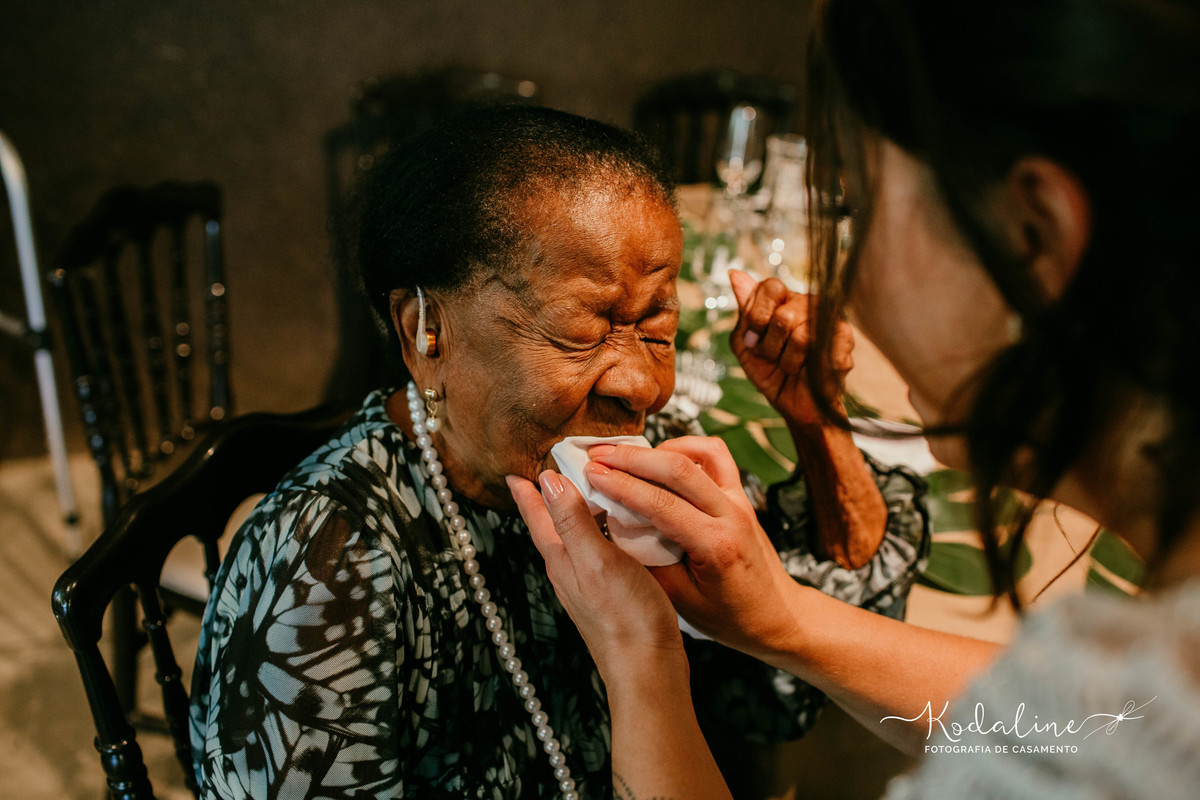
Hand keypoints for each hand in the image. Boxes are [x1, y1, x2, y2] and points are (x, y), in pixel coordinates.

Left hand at [506, 472, 685, 685]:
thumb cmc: (624, 618)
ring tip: (586, 487)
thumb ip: (572, 520)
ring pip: (577, 536)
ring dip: (577, 510)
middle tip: (550, 467)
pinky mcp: (611, 591)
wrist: (648, 668)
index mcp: (561, 559)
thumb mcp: (596, 560)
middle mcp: (570, 569)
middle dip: (550, 495)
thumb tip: (547, 480)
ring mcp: (589, 582)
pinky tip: (619, 526)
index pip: (536, 516)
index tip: (514, 469)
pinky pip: (600, 548)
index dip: (526, 491)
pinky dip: (603, 529)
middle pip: (553, 524)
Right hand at [585, 437, 804, 659]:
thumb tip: (617, 524)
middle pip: (678, 468)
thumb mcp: (680, 599)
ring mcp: (740, 501)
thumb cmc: (729, 616)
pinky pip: (715, 455)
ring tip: (623, 454)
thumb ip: (649, 559)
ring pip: (698, 454)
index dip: (621, 485)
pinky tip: (664, 458)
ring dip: (657, 449)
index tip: (591, 474)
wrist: (776, 616)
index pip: (661, 504)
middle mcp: (732, 515)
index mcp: (716, 545)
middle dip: (631, 457)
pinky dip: (687, 448)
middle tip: (596, 454)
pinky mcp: (741, 494)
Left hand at [729, 269, 854, 429]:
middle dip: (770, 347)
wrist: (794, 404)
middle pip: (783, 315)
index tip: (753, 339)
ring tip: (791, 366)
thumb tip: (734, 273)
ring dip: (787, 361)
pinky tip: (808, 371)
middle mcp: (808, 302)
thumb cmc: (769, 372)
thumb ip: (744, 309)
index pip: (770, 287)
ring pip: (801, 335)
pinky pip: (819, 351)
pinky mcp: (845, 339)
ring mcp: (828, 319)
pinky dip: (804, 369)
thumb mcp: (744, 342)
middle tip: (774, 357)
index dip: (757, 318)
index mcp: (783, 298)